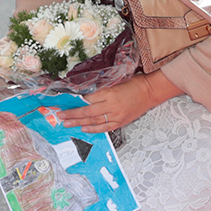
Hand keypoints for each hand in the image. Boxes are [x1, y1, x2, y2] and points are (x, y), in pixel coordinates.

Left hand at [58, 70, 178, 131]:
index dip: (76, 101)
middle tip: (61, 116)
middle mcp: (111, 105)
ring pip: (93, 121)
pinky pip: (104, 127)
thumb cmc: (134, 84)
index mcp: (109, 92)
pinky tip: (83, 129)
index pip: (88, 98)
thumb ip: (101, 89)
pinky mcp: (120, 122)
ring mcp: (116, 115)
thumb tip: (86, 95)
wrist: (150, 92)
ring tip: (67, 124)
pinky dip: (93, 129)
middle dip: (72, 114)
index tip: (65, 102)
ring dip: (78, 123)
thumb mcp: (116, 82)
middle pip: (87, 111)